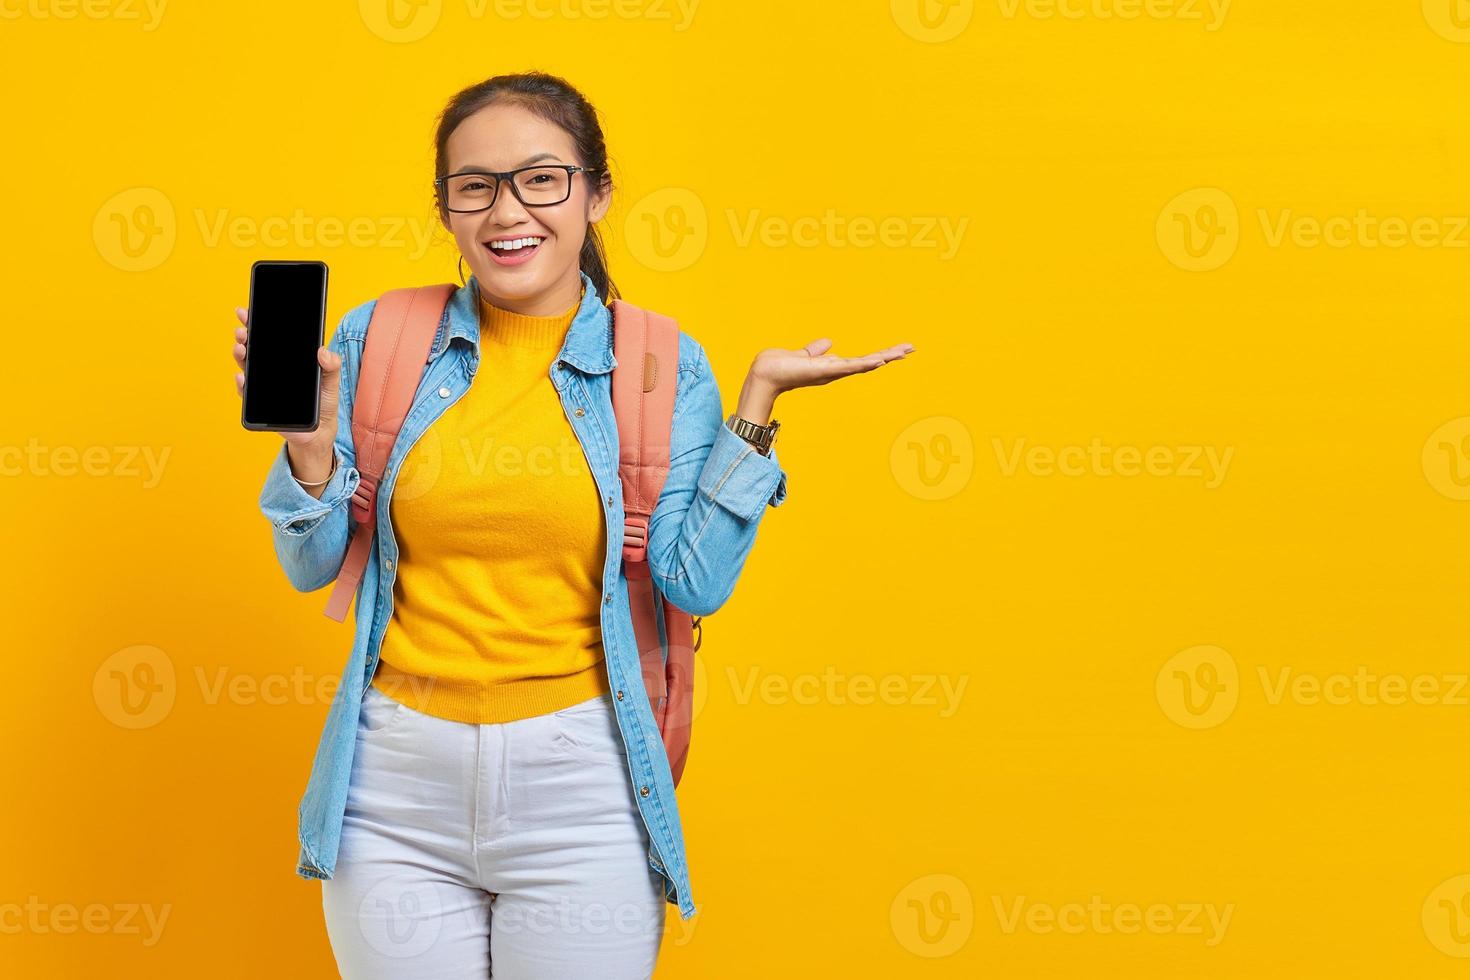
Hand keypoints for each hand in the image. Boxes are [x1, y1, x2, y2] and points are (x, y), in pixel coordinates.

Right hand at [232, 306, 342, 492]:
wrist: (319, 432)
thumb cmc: (323, 403)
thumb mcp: (331, 382)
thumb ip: (331, 365)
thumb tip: (322, 351)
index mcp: (288, 360)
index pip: (271, 337)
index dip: (258, 323)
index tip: (248, 311)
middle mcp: (272, 369)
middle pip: (255, 347)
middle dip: (245, 336)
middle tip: (243, 330)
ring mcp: (264, 385)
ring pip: (247, 366)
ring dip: (241, 355)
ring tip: (241, 348)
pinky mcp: (260, 403)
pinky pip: (246, 393)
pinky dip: (242, 384)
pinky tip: (241, 377)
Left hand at [734, 338, 915, 422]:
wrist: (766, 374)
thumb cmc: (780, 366)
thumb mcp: (803, 355)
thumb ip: (815, 351)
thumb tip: (828, 343)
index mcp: (831, 367)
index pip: (860, 360)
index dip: (879, 356)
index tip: (896, 350)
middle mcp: (835, 371)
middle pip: (868, 363)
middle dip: (889, 355)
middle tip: (910, 348)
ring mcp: (832, 372)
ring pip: (864, 364)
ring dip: (885, 357)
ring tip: (904, 351)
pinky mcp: (826, 370)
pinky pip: (850, 366)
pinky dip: (865, 363)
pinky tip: (880, 360)